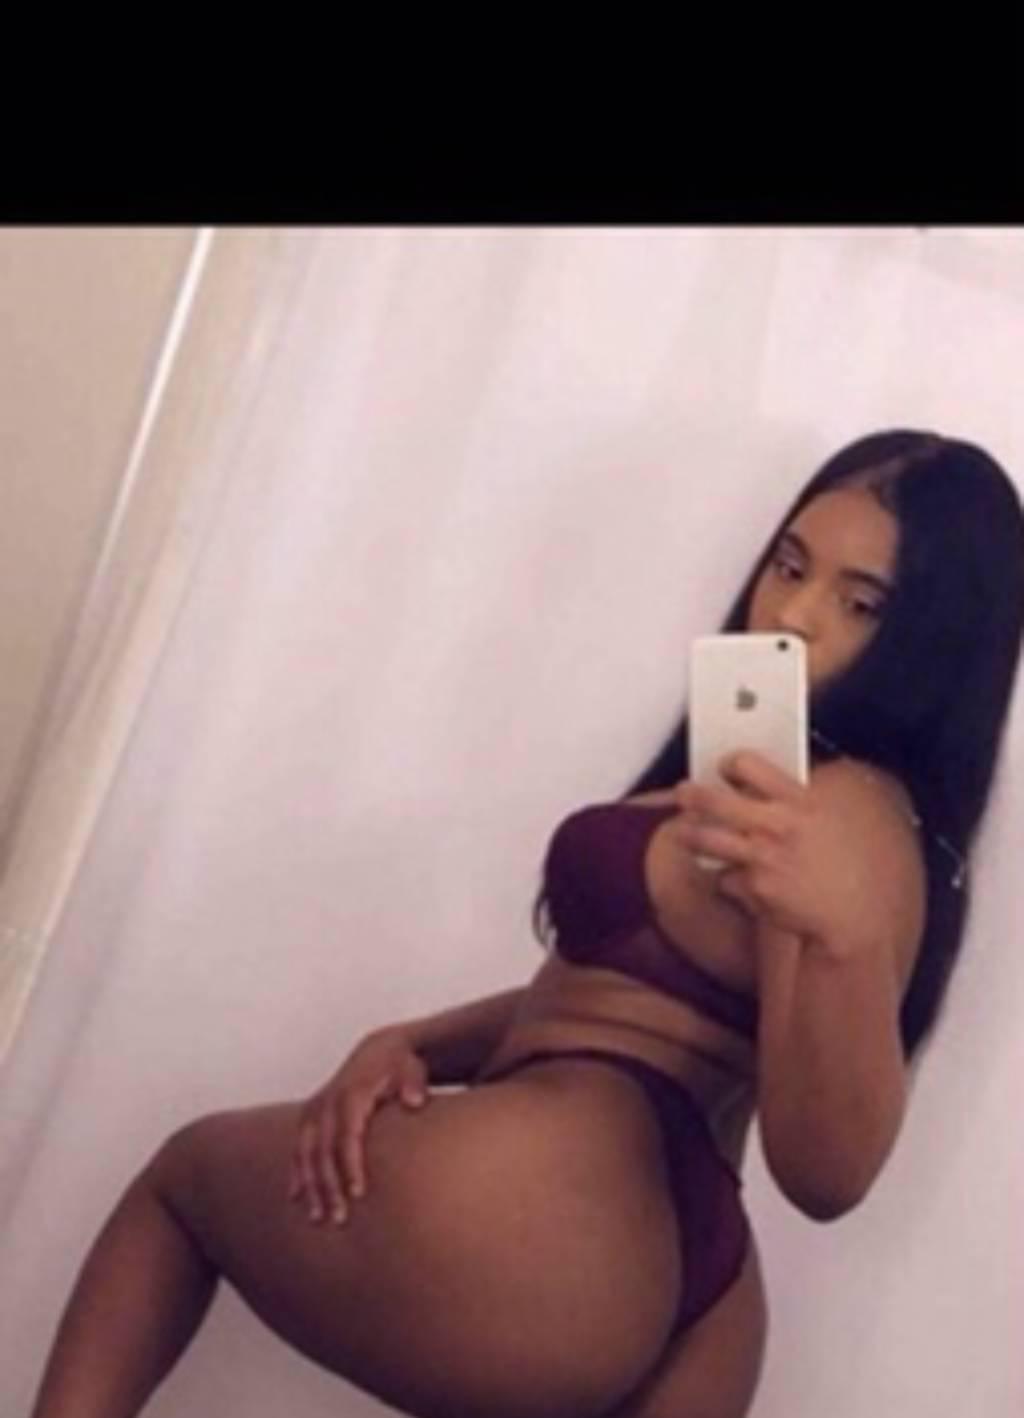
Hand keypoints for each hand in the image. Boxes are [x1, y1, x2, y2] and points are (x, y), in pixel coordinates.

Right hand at [287, 1028, 429, 1225]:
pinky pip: (298, 1147)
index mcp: (351, 1094)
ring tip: (318, 1218)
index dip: (350, 1165)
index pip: (347, 1136)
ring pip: (305, 1152)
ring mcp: (315, 1108)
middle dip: (329, 1186)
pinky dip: (297, 1172)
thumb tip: (415, 1101)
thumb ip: (413, 1085)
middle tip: (339, 1218)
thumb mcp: (412, 1069)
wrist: (379, 1050)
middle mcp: (328, 1102)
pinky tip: (296, 1198)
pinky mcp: (310, 1115)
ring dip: (310, 1186)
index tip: (358, 1194)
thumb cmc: (400, 1065)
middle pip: (323, 1150)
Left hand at [673, 751, 873, 949]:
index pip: (749, 765)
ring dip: (691, 835)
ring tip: (685, 832)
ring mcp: (762, 858)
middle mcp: (777, 826)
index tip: (727, 768)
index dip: (732, 764)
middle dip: (692, 795)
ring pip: (704, 839)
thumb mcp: (843, 814)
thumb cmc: (857, 864)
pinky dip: (731, 879)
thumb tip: (781, 784)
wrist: (859, 917)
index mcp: (800, 801)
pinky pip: (726, 878)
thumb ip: (809, 796)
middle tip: (684, 793)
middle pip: (713, 801)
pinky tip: (743, 879)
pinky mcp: (754, 889)